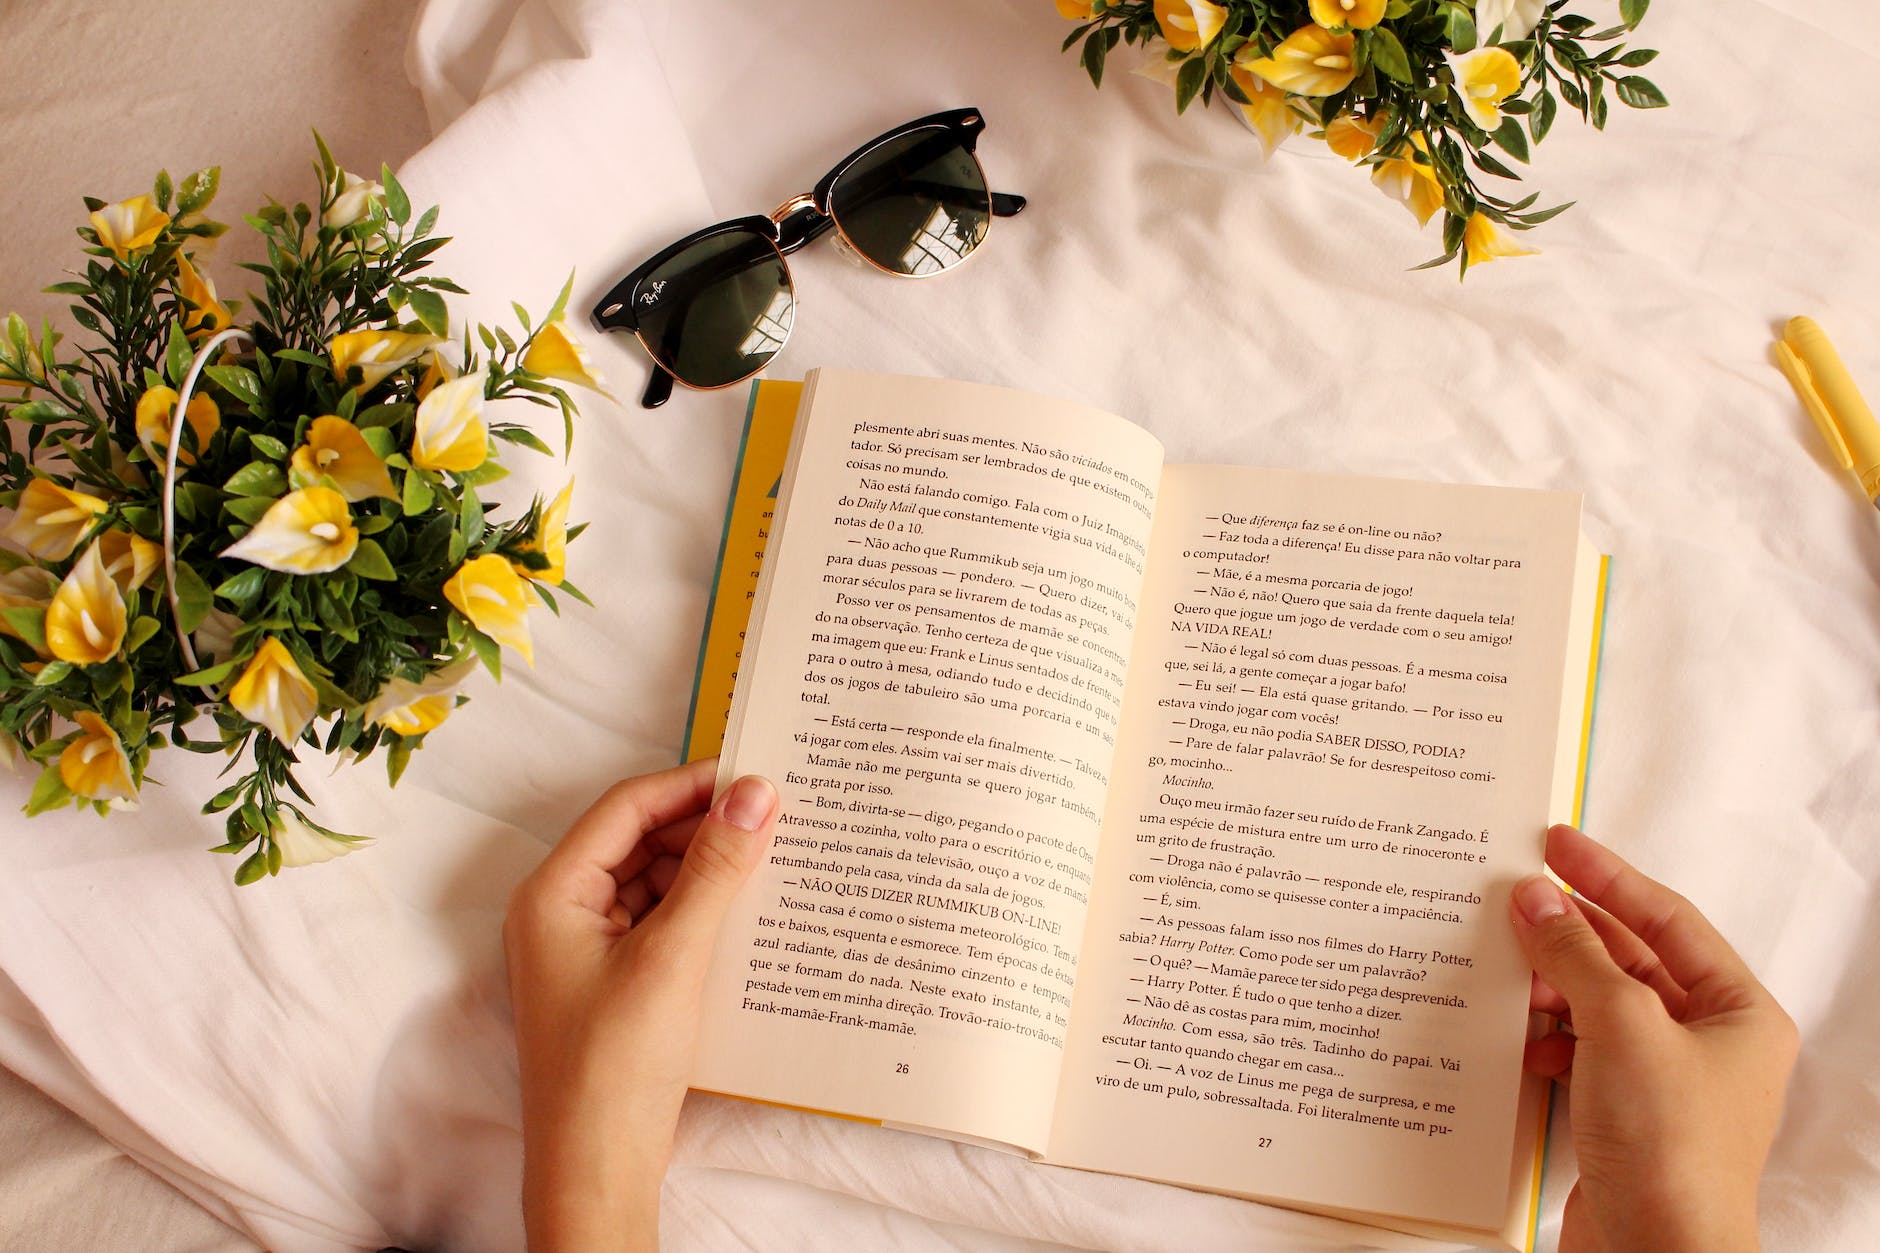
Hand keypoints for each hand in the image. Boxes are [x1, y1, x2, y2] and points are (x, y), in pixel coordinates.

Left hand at [503, 758, 777, 1252]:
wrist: (597, 1168)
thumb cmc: (615, 1065)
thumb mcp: (674, 956)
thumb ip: (715, 870)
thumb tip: (755, 794)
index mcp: (553, 893)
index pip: (625, 807)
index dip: (690, 785)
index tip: (755, 775)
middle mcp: (562, 911)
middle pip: (640, 839)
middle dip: (705, 826)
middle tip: (776, 813)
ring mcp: (588, 948)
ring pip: (655, 880)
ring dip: (708, 868)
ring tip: (774, 855)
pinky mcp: (616, 980)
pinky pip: (662, 920)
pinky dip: (703, 908)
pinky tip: (751, 909)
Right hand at [1512, 825, 1796, 1252]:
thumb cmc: (1669, 1147)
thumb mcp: (1622, 1025)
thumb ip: (1576, 954)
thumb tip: (1535, 898)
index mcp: (1739, 1012)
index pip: (1666, 918)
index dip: (1607, 876)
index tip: (1554, 843)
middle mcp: (1709, 1043)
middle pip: (1630, 960)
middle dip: (1569, 931)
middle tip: (1512, 896)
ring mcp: (1666, 1082)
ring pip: (1598, 1005)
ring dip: (1551, 985)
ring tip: (1505, 965)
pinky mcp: (1626, 1117)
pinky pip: (1580, 1051)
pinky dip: (1546, 1038)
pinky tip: (1518, 1038)